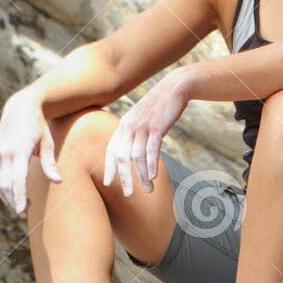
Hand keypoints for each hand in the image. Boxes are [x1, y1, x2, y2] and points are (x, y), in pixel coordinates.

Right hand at [0, 87, 60, 216]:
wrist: (21, 107)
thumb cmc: (39, 126)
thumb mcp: (48, 142)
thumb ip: (50, 163)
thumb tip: (58, 181)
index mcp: (19, 150)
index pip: (17, 179)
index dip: (19, 197)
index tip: (22, 211)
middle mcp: (5, 153)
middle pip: (6, 184)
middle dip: (14, 201)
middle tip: (24, 213)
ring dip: (7, 197)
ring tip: (20, 207)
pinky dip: (1, 188)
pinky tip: (10, 196)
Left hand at [103, 71, 190, 195]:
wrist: (174, 88)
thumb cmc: (160, 106)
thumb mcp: (142, 118)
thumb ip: (135, 133)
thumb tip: (133, 152)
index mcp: (124, 125)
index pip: (111, 150)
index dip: (110, 168)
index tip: (108, 184)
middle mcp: (129, 126)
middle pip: (122, 157)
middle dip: (124, 178)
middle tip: (128, 195)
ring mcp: (143, 126)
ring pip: (137, 157)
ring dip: (141, 176)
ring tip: (148, 190)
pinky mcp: (157, 127)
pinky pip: (151, 149)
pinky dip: (151, 164)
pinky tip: (153, 177)